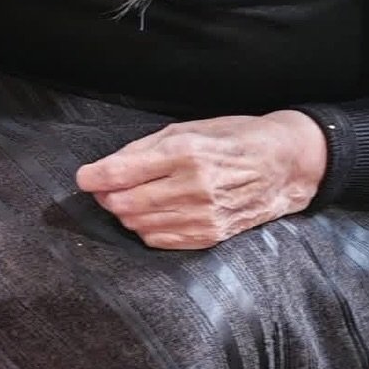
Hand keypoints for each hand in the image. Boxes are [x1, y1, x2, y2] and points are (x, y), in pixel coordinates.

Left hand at [75, 112, 327, 249]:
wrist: (283, 166)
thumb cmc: (233, 139)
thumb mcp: (189, 128)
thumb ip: (144, 149)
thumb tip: (105, 168)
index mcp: (185, 153)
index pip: (120, 174)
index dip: (93, 177)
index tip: (84, 177)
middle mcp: (192, 187)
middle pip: (123, 203)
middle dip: (106, 196)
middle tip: (106, 187)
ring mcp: (201, 215)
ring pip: (136, 224)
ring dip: (125, 212)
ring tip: (133, 197)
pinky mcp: (208, 236)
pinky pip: (157, 240)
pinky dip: (145, 228)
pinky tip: (152, 213)